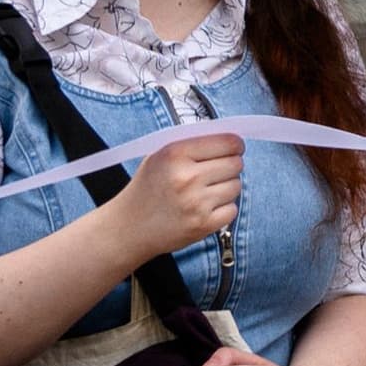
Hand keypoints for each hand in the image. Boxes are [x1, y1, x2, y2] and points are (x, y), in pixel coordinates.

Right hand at [108, 130, 243, 263]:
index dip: (235, 144)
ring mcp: (196, 203)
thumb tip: (230, 138)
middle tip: (217, 170)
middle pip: (236, 163)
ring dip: (226, 187)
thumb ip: (191, 144)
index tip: (234, 148)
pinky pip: (232, 209)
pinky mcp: (203, 225)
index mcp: (175, 154)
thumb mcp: (159, 156)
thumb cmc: (147, 188)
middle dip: (230, 165)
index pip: (227, 142)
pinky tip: (205, 207)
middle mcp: (187, 177)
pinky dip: (223, 208)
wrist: (129, 227)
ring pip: (236, 186)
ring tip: (206, 190)